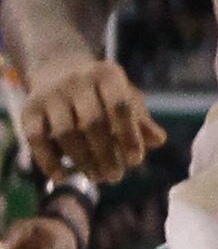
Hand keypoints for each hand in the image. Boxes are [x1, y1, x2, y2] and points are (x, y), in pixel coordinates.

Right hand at [20, 57, 164, 184]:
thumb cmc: (100, 91)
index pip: (121, 106)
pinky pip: (37, 140)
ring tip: (97, 178)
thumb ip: (140, 120)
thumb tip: (159, 141)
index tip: (136, 160)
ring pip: (66, 134)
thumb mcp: (124, 97)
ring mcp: (51, 94)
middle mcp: (78, 80)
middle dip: (106, 154)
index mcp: (107, 74)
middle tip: (115, 177)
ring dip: (83, 161)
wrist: (57, 70)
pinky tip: (63, 177)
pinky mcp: (29, 110)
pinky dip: (49, 162)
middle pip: (93, 123)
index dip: (129, 135)